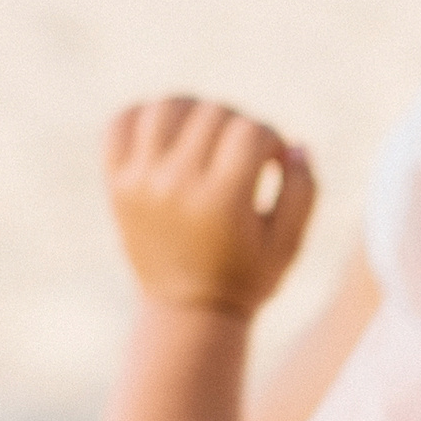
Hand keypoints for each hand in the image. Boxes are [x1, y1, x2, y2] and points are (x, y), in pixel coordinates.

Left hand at [105, 96, 316, 316]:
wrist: (187, 312)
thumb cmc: (247, 276)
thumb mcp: (289, 242)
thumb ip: (303, 190)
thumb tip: (293, 144)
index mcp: (222, 203)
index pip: (250, 132)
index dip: (271, 139)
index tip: (273, 161)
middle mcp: (176, 187)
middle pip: (212, 113)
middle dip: (238, 124)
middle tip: (244, 153)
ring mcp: (140, 183)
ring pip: (166, 107)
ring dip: (195, 109)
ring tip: (208, 132)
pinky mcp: (117, 184)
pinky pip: (121, 122)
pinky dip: (145, 113)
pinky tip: (170, 130)